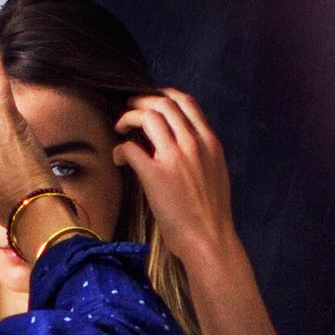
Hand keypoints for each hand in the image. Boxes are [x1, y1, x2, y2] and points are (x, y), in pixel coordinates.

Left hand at [113, 88, 234, 263]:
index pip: (186, 102)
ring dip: (128, 117)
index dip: (164, 95)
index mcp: (210, 142)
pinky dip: (120, 148)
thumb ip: (201, 153)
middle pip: (163, 104)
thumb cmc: (212, 213)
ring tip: (120, 126)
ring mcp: (174, 157)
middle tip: (129, 107)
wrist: (209, 238)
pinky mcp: (155, 175)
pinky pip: (130, 148)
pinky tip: (119, 158)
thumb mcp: (216, 173)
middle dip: (141, 101)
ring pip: (147, 117)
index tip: (152, 99)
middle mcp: (193, 143)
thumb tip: (183, 144)